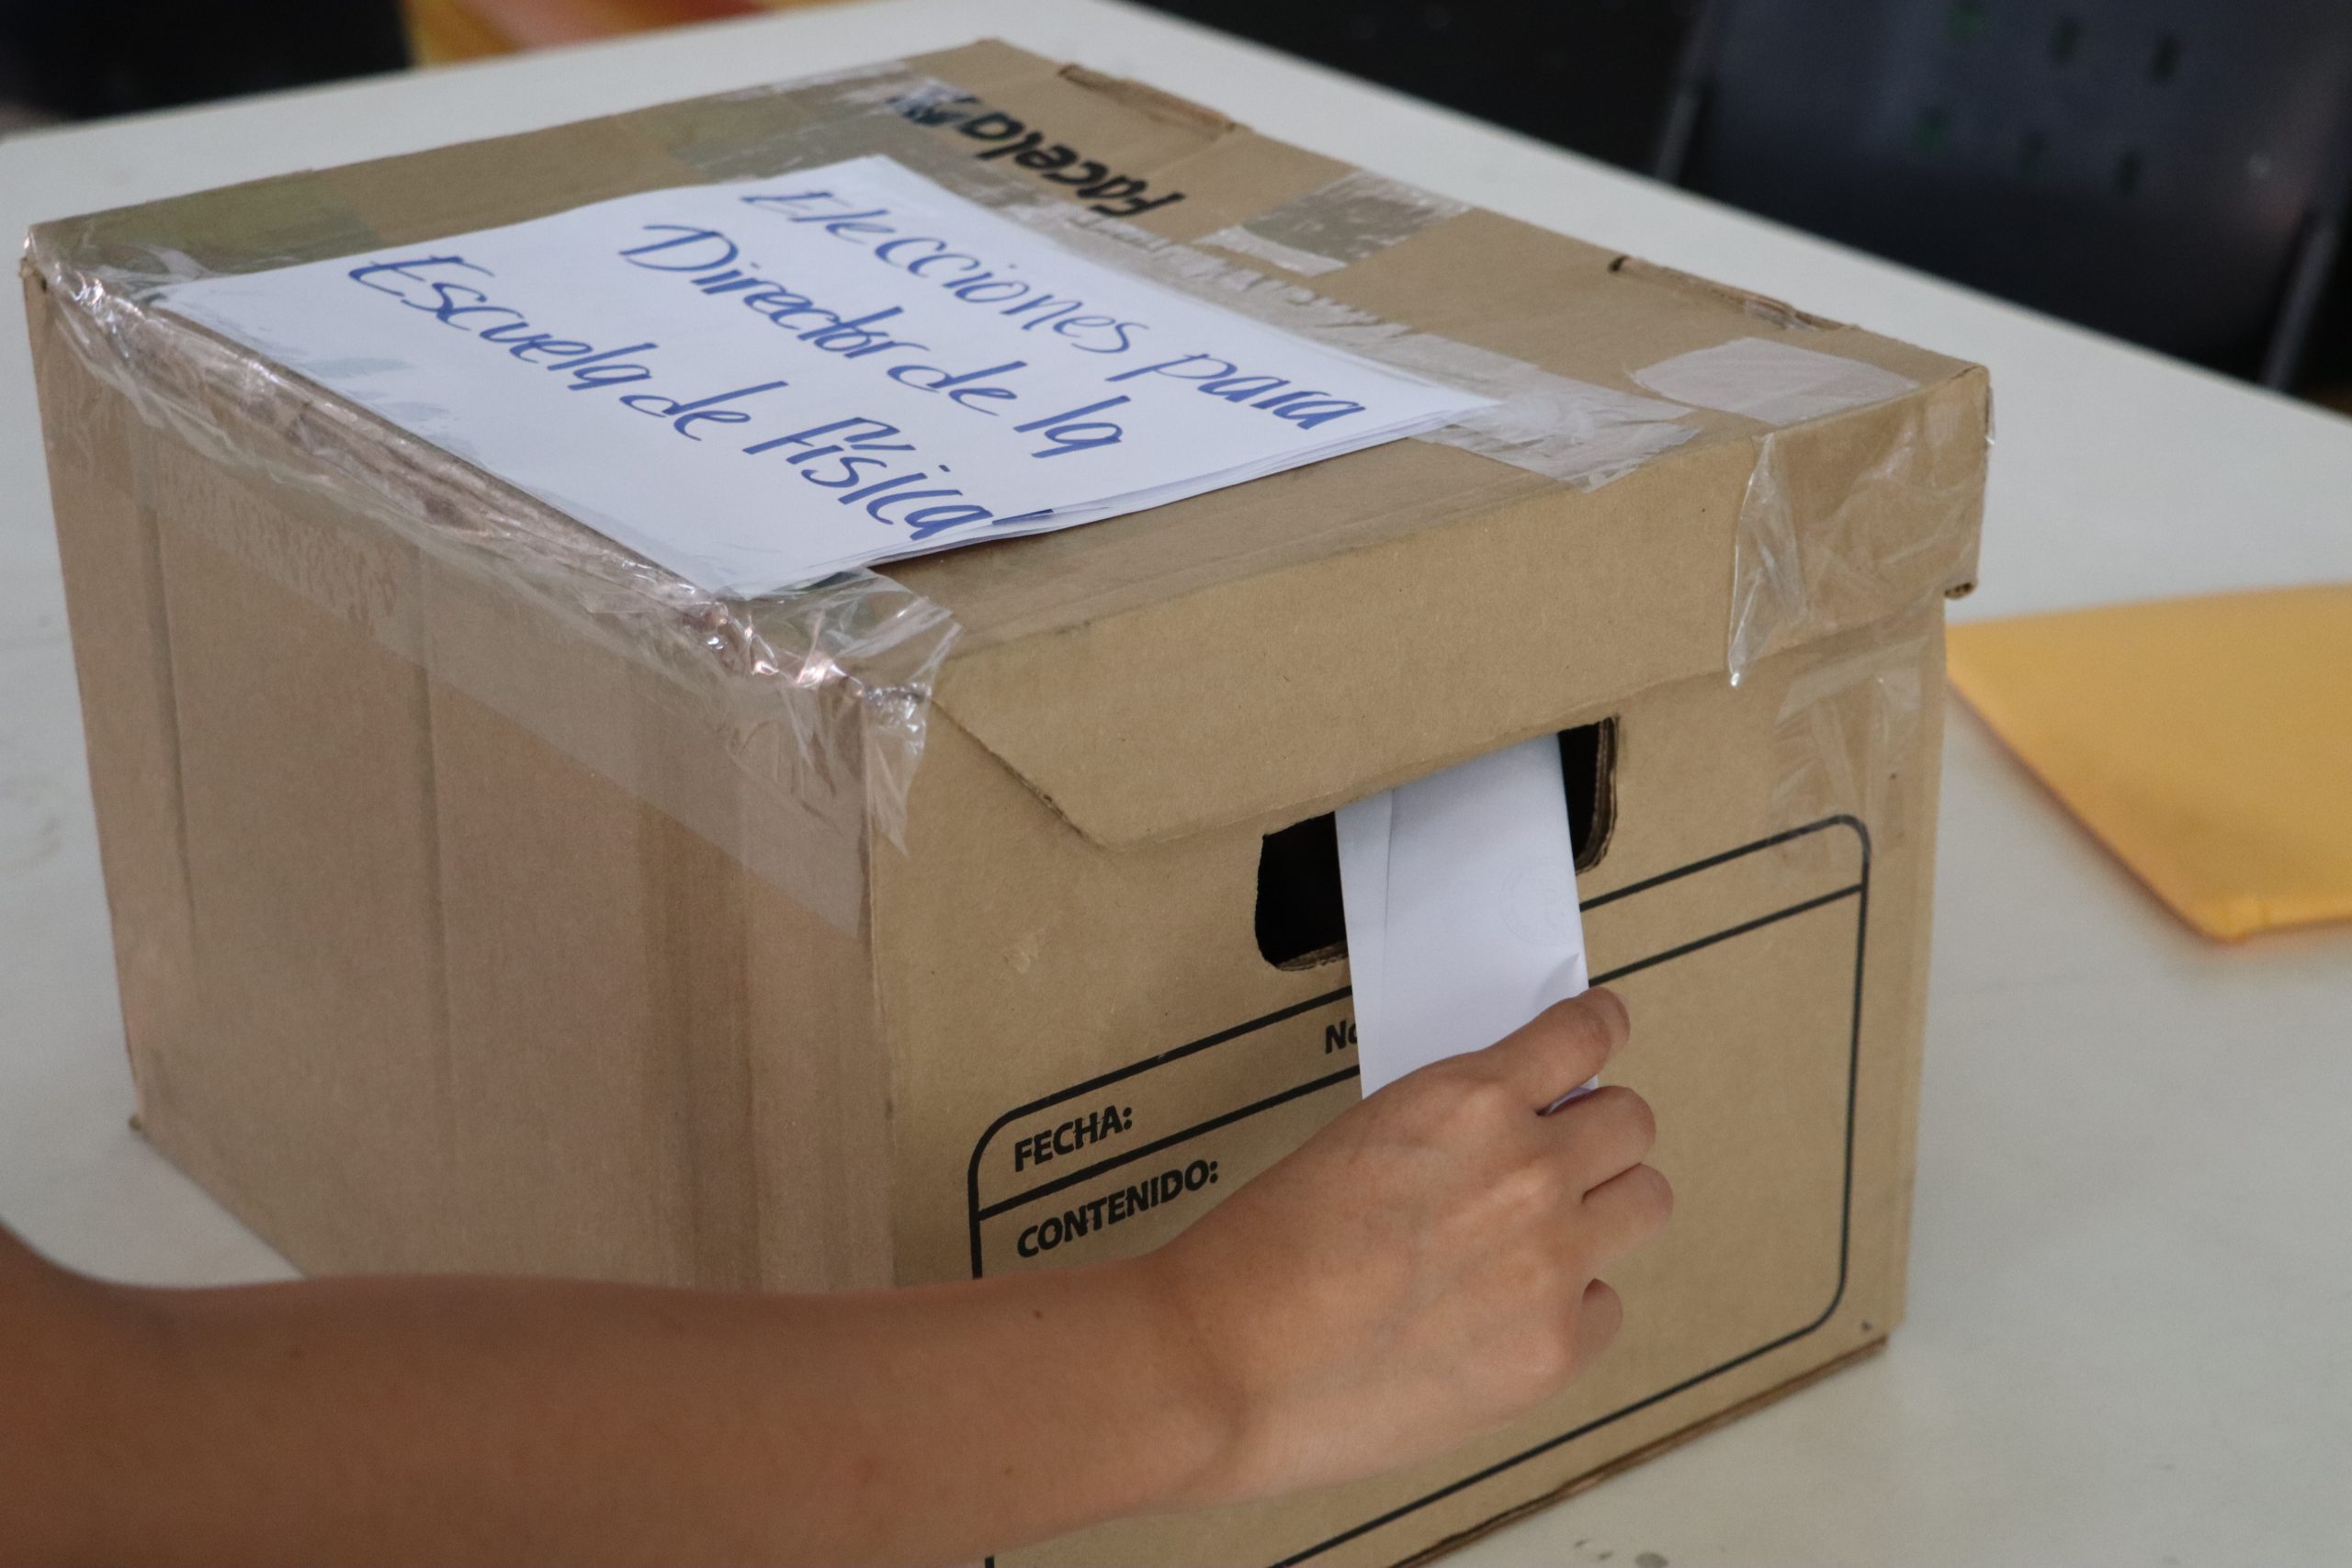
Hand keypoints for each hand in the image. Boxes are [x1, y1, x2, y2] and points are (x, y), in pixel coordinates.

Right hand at [1145, 990, 1669, 1503]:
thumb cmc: (1263, 1257)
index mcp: (1467, 1101)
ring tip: (1551, 1234)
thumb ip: (1455, 1128)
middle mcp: (1527, 1171)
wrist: (1225, 1364)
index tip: (1599, 1034)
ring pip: (1645, 1204)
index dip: (1596, 1033)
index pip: (1584, 1035)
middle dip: (1599, 1132)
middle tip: (1565, 1154)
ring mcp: (1550, 1263)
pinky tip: (1511, 1313)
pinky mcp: (1553, 1349)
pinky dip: (1572, 1306)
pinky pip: (1606, 1306)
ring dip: (1605, 1208)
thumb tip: (1514, 1129)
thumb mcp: (1364, 1138)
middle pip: (1632, 1123)